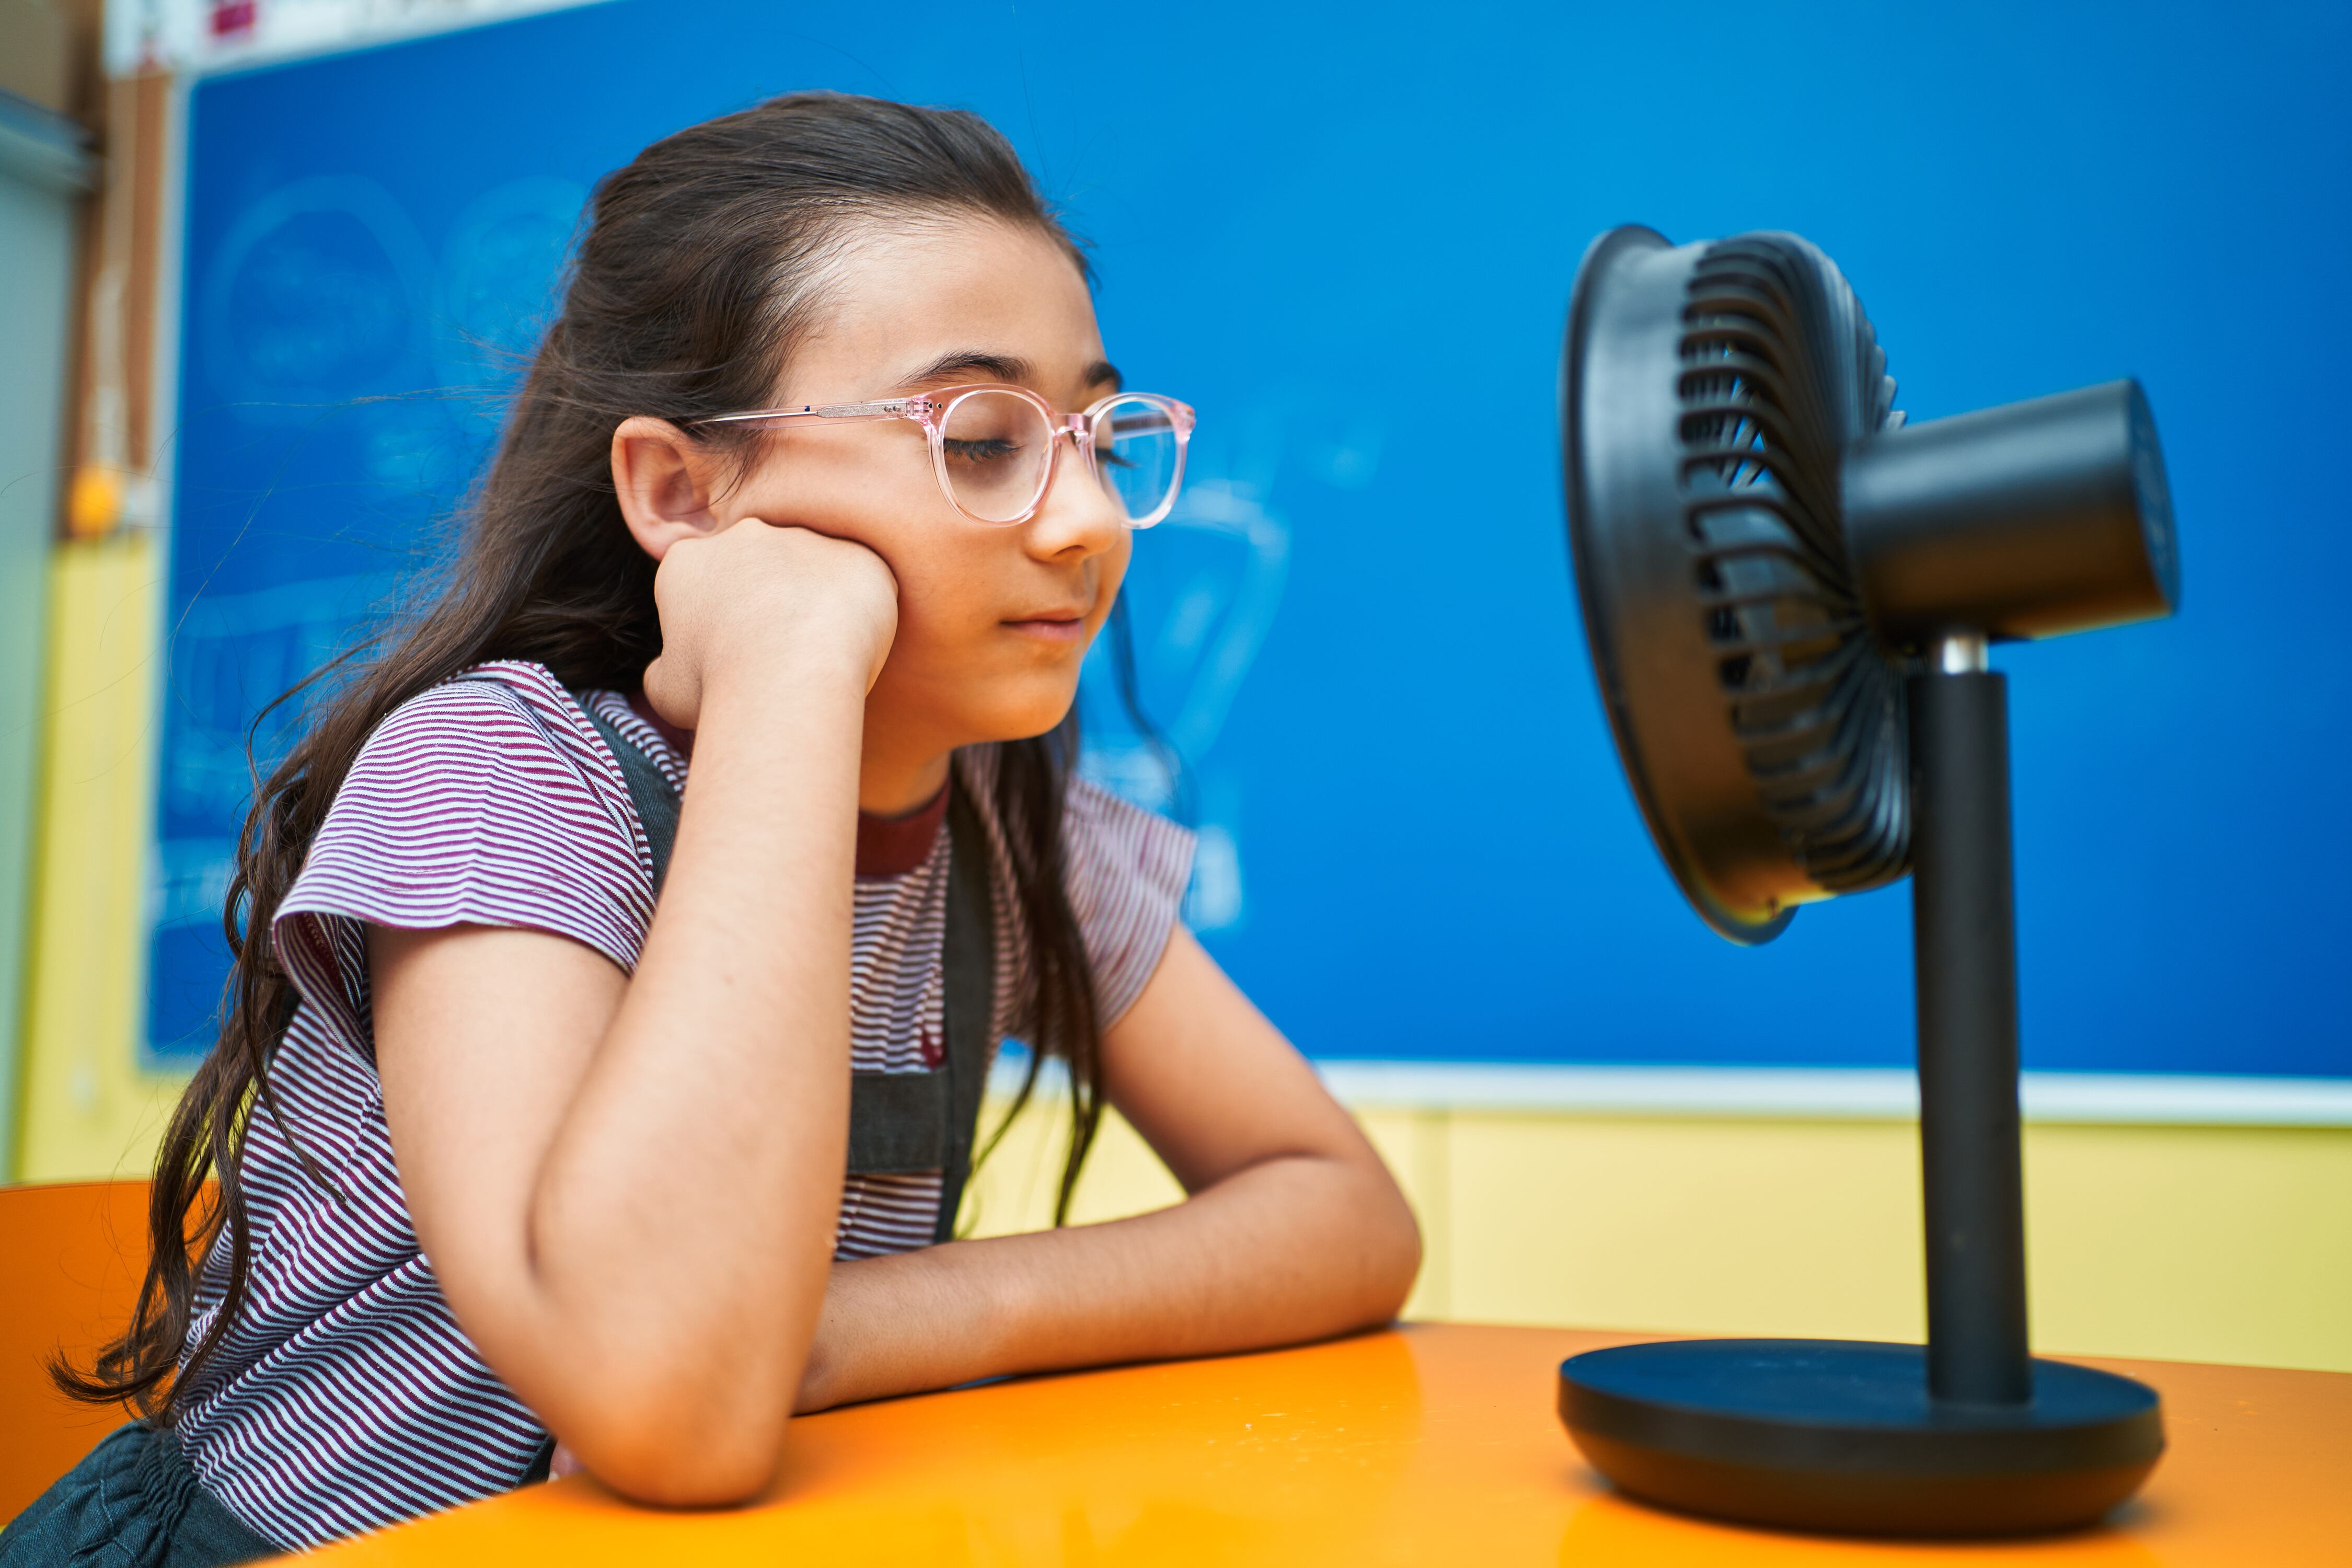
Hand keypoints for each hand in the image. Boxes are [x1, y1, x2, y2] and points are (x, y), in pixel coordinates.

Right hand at [641, 519, 898, 730]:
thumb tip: (669, 668)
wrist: (788, 684)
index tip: (733, 655)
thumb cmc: (719, 691)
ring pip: (812, 567)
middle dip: (769, 600)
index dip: (719, 621)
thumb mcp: (665, 691)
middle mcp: (743, 534)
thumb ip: (664, 669)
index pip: (703, 581)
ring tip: (821, 653)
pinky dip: (860, 607)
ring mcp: (803, 538)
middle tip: (783, 653)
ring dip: (817, 600)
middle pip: (759, 564)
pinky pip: (861, 578)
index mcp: (687, 561)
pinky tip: (855, 646)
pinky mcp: (856, 553)